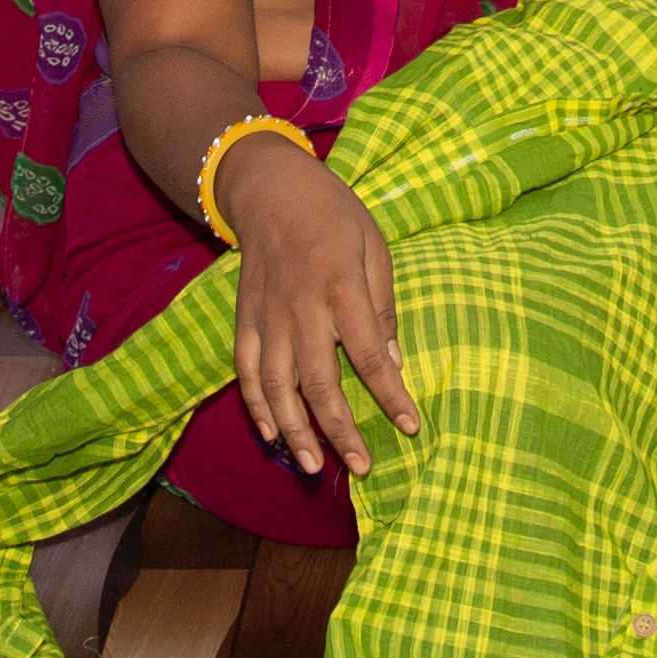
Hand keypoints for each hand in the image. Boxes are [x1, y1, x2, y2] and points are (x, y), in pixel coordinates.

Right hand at [219, 139, 414, 476]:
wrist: (271, 190)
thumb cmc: (334, 216)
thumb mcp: (375, 248)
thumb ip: (383, 307)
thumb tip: (393, 360)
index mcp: (341, 289)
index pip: (369, 355)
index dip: (391, 395)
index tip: (411, 426)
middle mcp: (301, 310)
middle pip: (319, 383)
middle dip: (340, 430)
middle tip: (361, 467)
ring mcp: (267, 319)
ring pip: (276, 387)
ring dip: (295, 431)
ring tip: (314, 467)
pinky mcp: (245, 321)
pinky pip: (246, 372)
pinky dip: (256, 407)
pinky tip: (272, 436)